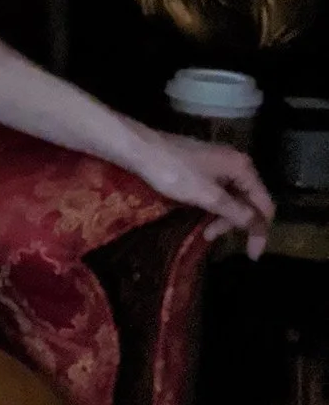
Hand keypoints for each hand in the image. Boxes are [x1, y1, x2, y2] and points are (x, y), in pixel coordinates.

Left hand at [129, 128, 272, 257]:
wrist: (140, 149)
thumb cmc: (173, 172)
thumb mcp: (207, 195)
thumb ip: (235, 211)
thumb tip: (256, 225)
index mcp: (242, 168)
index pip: (264, 204)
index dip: (260, 231)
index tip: (252, 255)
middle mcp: (236, 163)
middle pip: (248, 201)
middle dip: (235, 223)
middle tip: (212, 237)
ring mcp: (219, 164)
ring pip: (232, 198)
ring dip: (222, 218)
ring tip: (204, 233)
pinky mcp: (204, 167)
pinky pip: (218, 192)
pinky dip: (213, 208)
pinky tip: (202, 218)